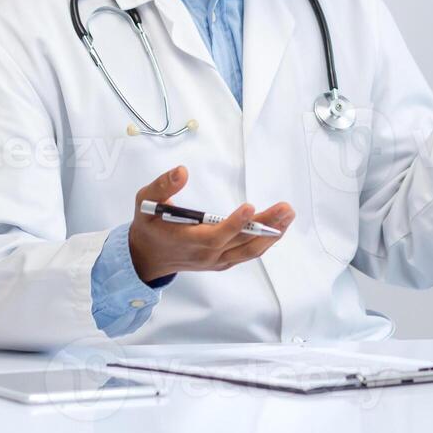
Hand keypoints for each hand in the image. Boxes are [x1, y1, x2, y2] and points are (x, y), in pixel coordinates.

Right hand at [127, 166, 293, 283]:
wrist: (147, 258)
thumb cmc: (149, 226)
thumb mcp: (145, 202)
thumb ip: (162, 186)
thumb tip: (182, 171)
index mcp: (187, 240)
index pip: (215, 236)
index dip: (234, 223)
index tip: (250, 206)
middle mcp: (205, 255)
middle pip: (240, 242)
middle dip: (265, 226)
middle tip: (285, 208)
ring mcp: (216, 261)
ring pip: (248, 251)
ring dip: (271, 235)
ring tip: (288, 215)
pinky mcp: (222, 261)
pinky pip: (247, 254)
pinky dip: (264, 242)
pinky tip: (278, 228)